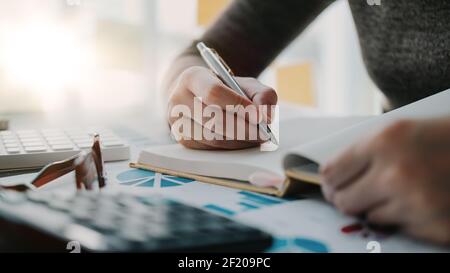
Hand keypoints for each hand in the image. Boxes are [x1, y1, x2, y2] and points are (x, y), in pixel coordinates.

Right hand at [167, 66, 276, 149]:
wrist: (199, 96)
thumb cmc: (225, 90)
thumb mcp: (245, 84)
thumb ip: (262, 95)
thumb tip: (265, 116)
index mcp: (193, 77)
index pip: (214, 92)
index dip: (237, 105)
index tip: (258, 116)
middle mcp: (178, 98)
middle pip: (212, 118)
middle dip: (242, 129)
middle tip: (263, 134)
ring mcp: (176, 121)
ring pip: (211, 137)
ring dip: (238, 141)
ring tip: (256, 138)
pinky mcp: (182, 139)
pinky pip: (209, 148)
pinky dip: (230, 147)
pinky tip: (242, 142)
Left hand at [320, 118, 449, 244]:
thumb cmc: (447, 138)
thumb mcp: (403, 130)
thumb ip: (366, 151)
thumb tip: (334, 175)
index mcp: (385, 141)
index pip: (331, 172)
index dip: (329, 180)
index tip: (332, 183)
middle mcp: (396, 173)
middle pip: (342, 200)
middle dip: (344, 197)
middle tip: (351, 195)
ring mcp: (415, 204)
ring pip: (368, 216)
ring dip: (376, 207)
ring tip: (396, 193)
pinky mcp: (433, 227)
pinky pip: (397, 228)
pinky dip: (402, 218)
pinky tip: (418, 202)